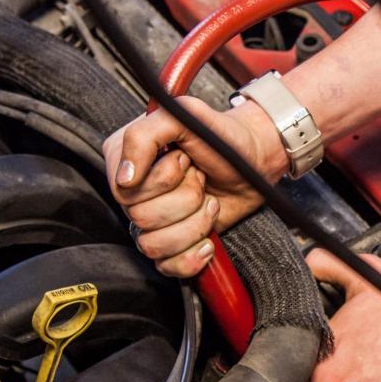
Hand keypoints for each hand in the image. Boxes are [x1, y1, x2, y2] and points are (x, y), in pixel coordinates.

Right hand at [102, 97, 286, 276]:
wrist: (255, 161)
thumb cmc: (222, 136)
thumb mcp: (185, 116)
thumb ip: (144, 135)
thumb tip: (125, 178)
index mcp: (127, 160)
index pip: (125, 190)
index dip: (161, 179)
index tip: (184, 159)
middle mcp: (136, 193)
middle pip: (141, 218)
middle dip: (185, 198)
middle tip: (201, 179)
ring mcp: (154, 221)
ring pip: (153, 245)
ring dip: (193, 224)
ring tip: (208, 203)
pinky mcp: (173, 244)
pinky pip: (167, 266)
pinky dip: (193, 255)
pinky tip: (207, 237)